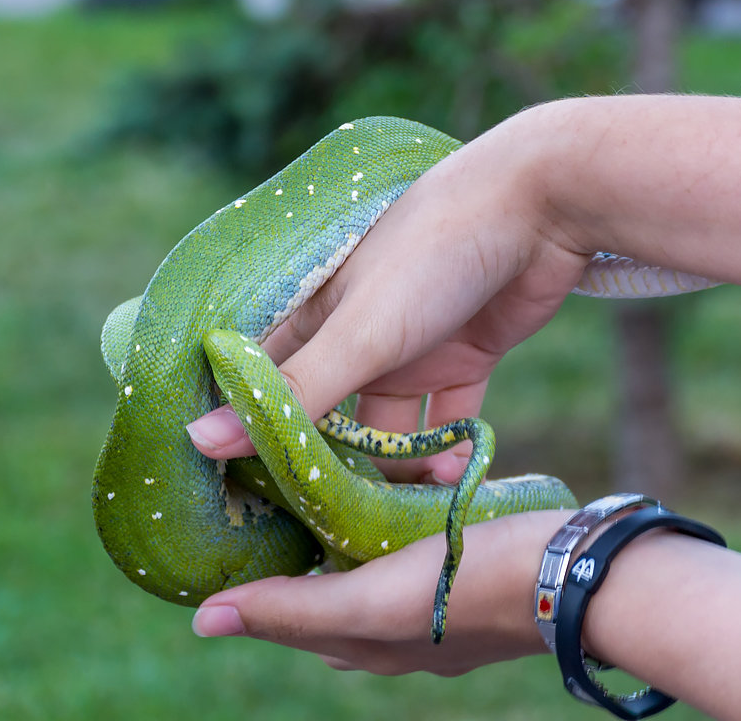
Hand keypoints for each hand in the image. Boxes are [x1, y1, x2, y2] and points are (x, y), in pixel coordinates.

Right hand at [187, 105, 590, 482]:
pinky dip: (450, 456)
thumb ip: (296, 388)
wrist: (541, 206)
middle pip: (327, 423)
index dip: (250, 443)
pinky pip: (448, 423)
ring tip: (402, 522)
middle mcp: (356, 338)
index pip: (264, 391)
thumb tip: (199, 440)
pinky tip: (452, 488)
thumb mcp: (363, 328)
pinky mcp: (466, 359)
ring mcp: (412, 350)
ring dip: (396, 474)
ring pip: (389, 432)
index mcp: (314, 319)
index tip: (244, 508)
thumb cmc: (436, 251)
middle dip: (329, 472)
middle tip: (330, 533)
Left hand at [191, 510, 571, 674]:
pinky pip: (425, 539)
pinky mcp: (477, 567)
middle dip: (313, 546)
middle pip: (335, 588)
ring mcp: (444, 600)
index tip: (243, 530)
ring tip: (347, 473)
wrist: (571, 569)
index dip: (262, 587)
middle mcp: (403, 631)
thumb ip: (292, 610)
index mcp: (371, 647)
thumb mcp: (369, 603)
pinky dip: (409, 512)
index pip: (293, 619)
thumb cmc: (467, 588)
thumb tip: (203, 621)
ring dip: (363, 520)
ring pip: (381, 558)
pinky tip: (411, 481)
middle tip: (291, 491)